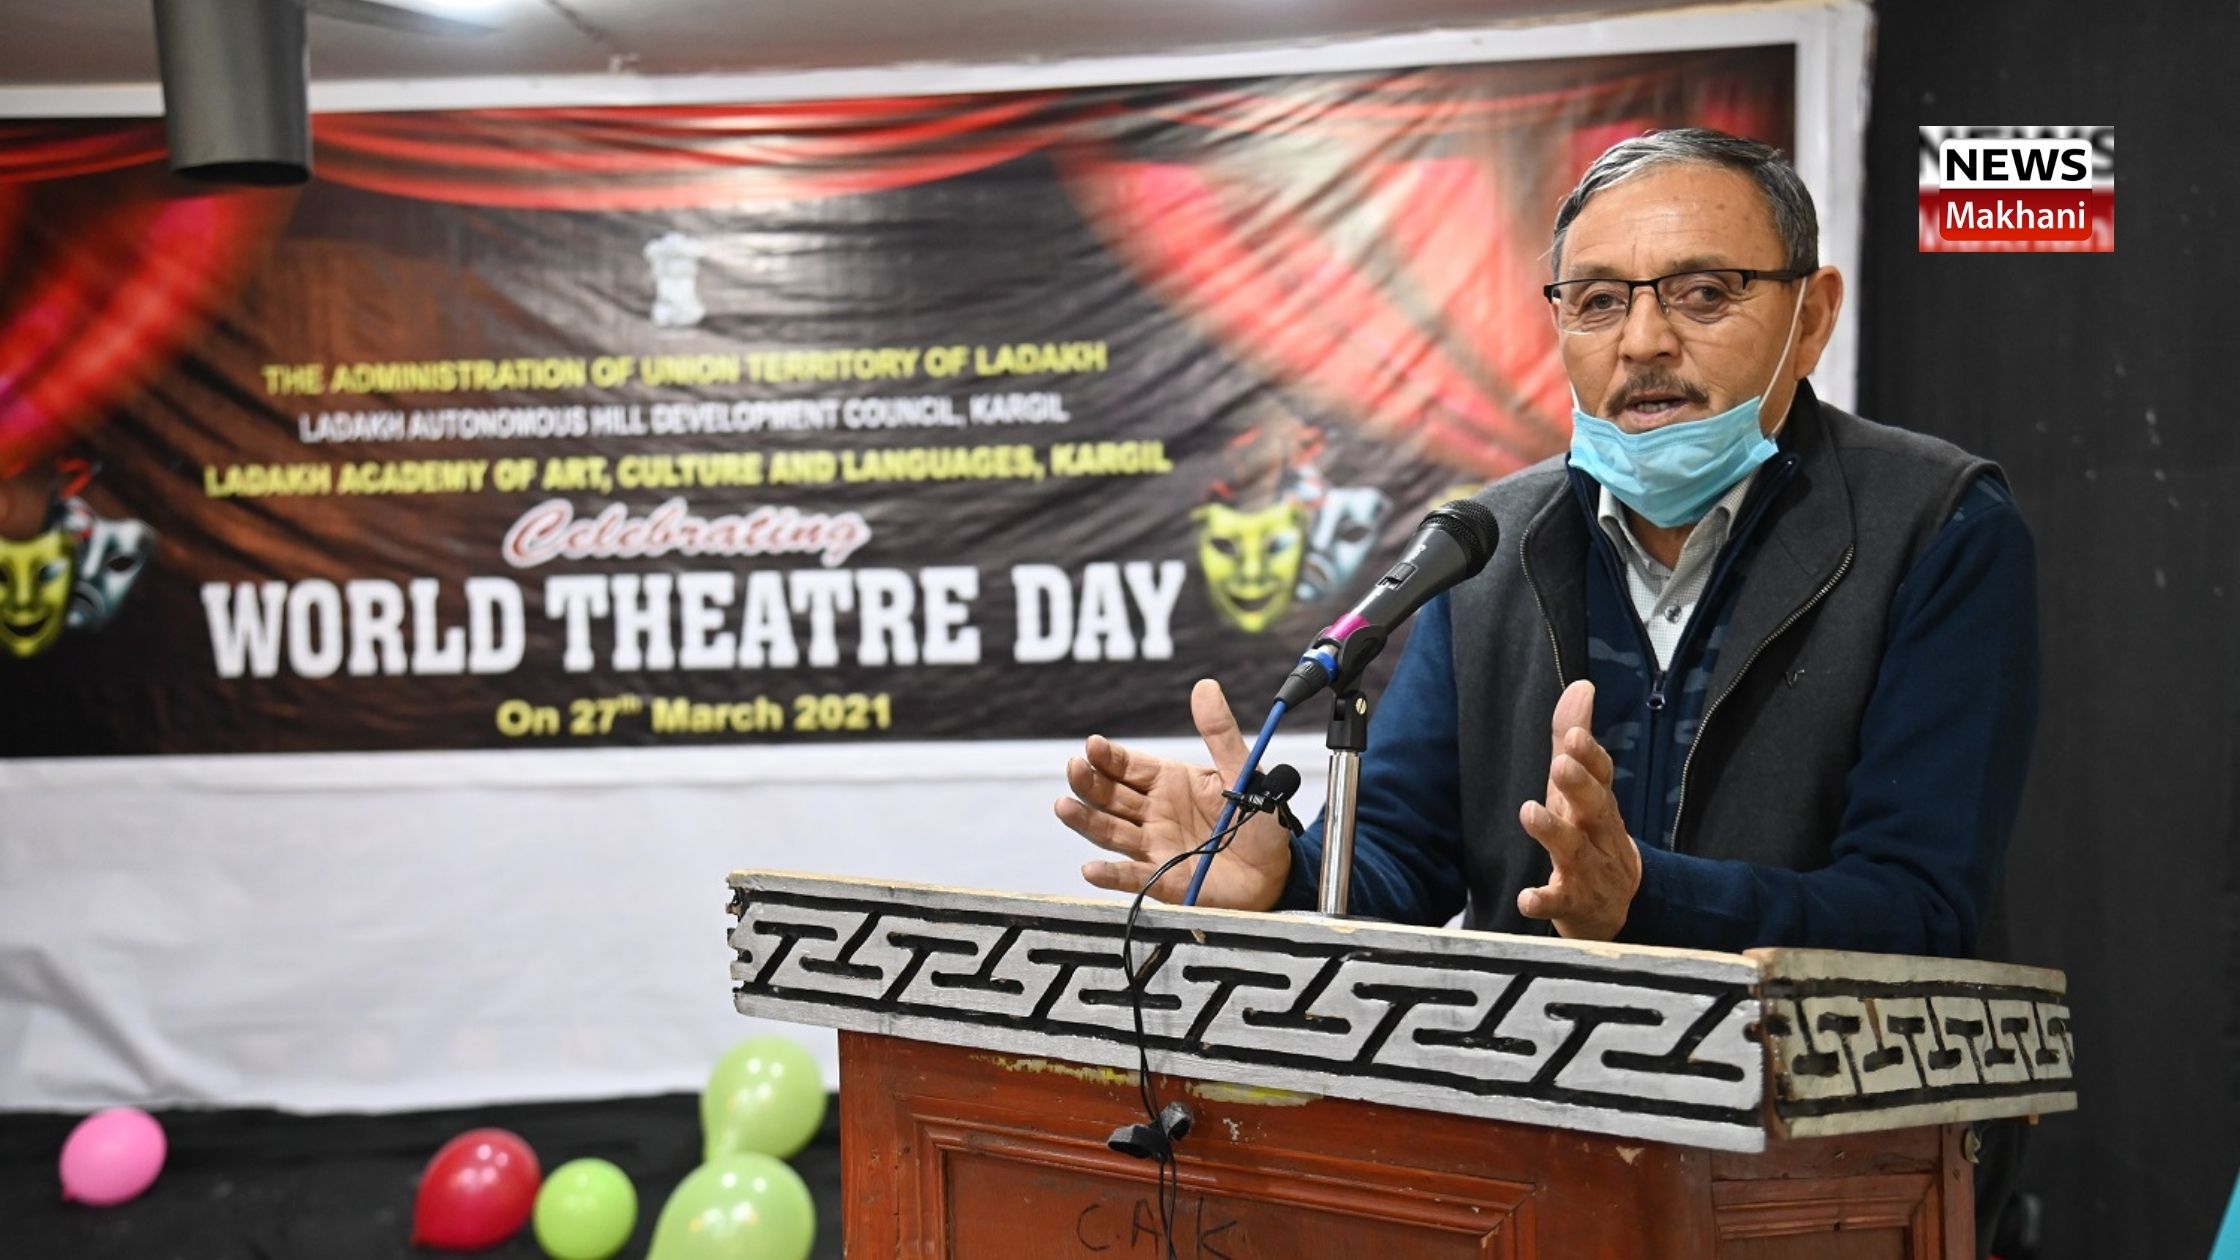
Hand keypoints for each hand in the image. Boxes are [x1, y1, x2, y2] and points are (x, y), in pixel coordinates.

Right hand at [1056, 679, 1292, 909]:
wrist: (1276, 870)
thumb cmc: (1257, 819)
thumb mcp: (1241, 771)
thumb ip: (1220, 733)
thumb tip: (1205, 687)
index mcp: (1169, 782)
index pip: (1128, 766)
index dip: (1108, 756)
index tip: (1092, 745)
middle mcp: (1154, 813)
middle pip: (1111, 796)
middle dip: (1090, 782)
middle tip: (1075, 767)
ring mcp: (1155, 846)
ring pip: (1111, 831)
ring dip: (1086, 820)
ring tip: (1064, 806)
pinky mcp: (1163, 880)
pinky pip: (1133, 877)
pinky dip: (1111, 875)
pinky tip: (1092, 869)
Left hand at [1517, 679, 1641, 939]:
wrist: (1618, 909)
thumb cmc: (1592, 836)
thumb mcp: (1583, 788)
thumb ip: (1575, 741)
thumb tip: (1581, 687)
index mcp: (1599, 805)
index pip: (1602, 776)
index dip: (1590, 756)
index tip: (1577, 735)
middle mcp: (1598, 835)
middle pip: (1594, 808)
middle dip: (1580, 786)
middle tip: (1561, 765)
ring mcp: (1589, 872)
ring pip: (1576, 852)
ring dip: (1554, 833)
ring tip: (1530, 812)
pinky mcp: (1572, 905)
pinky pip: (1559, 903)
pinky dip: (1544, 900)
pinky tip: (1527, 898)